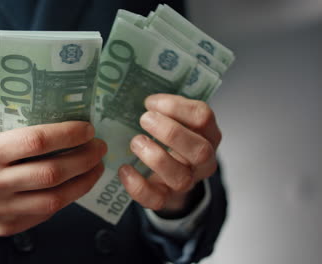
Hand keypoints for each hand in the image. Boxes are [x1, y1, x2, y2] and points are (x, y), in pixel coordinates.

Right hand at [0, 101, 106, 235]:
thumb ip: (11, 109)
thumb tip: (54, 102)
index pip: (35, 141)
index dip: (67, 134)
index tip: (87, 129)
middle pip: (50, 173)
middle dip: (84, 159)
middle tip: (99, 147)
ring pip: (53, 199)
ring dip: (83, 182)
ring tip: (96, 167)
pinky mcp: (6, 227)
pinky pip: (45, 214)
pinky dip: (66, 197)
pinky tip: (76, 184)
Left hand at [118, 94, 220, 213]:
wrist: (170, 176)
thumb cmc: (170, 140)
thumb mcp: (175, 120)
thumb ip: (164, 109)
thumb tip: (138, 96)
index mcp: (208, 134)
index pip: (203, 117)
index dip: (176, 106)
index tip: (150, 102)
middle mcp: (204, 161)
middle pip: (200, 150)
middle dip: (171, 133)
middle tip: (144, 119)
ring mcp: (188, 182)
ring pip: (180, 178)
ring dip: (156, 158)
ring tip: (135, 142)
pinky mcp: (167, 199)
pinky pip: (156, 199)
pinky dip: (137, 185)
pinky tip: (125, 169)